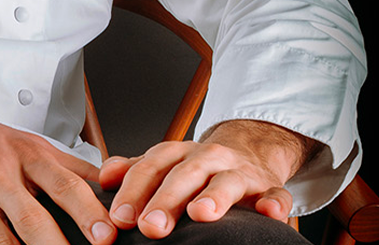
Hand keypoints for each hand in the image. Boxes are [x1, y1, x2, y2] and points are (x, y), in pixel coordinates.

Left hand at [98, 120, 316, 239]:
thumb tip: (102, 177)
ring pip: (227, 180)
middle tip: (150, 227)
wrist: (249, 151)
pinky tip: (268, 215)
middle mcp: (208, 157)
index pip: (152, 167)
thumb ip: (135, 170)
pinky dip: (273, 203)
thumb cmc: (199, 166)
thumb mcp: (166, 163)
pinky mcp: (270, 188)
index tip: (119, 218)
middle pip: (184, 174)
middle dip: (166, 200)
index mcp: (179, 153)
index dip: (134, 191)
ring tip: (201, 214)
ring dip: (215, 196)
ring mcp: (240, 171)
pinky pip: (275, 194)